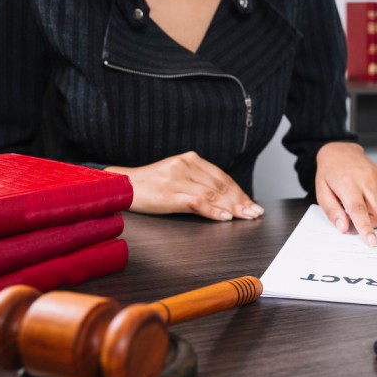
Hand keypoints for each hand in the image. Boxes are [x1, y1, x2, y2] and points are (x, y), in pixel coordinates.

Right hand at [105, 151, 263, 220]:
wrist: (121, 186)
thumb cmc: (149, 185)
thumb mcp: (176, 177)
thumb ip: (198, 183)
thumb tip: (224, 199)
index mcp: (190, 159)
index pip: (222, 177)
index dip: (239, 192)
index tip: (251, 204)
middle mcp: (185, 165)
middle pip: (220, 185)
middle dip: (241, 201)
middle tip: (255, 212)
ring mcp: (177, 178)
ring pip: (212, 194)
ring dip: (233, 207)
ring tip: (246, 216)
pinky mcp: (169, 192)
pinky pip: (197, 202)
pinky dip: (213, 210)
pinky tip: (225, 217)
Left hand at [315, 142, 376, 245]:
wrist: (342, 153)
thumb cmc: (330, 173)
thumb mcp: (322, 192)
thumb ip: (332, 212)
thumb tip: (344, 227)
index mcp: (348, 183)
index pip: (359, 209)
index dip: (366, 227)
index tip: (372, 242)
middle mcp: (368, 180)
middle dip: (374, 224)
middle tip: (361, 219)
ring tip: (371, 212)